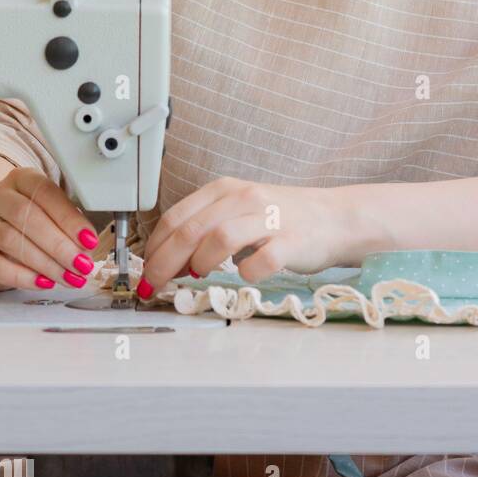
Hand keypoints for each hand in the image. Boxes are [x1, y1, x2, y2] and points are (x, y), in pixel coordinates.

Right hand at [0, 167, 99, 293]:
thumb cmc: (32, 224)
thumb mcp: (52, 214)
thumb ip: (68, 224)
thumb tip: (88, 246)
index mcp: (22, 178)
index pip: (45, 192)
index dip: (69, 218)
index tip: (89, 240)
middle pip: (26, 215)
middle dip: (58, 244)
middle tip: (80, 263)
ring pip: (9, 240)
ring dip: (44, 262)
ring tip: (67, 276)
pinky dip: (20, 276)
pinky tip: (42, 282)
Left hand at [137, 177, 365, 295]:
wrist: (332, 218)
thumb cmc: (280, 219)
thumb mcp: (238, 211)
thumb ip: (204, 228)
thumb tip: (168, 260)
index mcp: (226, 190)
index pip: (176, 217)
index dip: (154, 248)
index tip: (145, 272)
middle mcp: (245, 199)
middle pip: (191, 230)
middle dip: (164, 263)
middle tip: (154, 286)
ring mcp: (269, 219)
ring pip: (220, 238)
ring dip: (201, 262)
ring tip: (199, 275)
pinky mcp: (291, 242)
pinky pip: (261, 261)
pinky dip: (247, 272)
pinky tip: (246, 274)